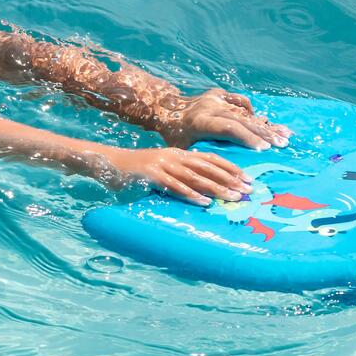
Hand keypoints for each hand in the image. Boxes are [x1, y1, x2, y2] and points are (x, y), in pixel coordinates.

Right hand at [101, 145, 253, 206]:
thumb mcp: (162, 167)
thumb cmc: (136, 170)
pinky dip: (191, 194)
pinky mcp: (152, 176)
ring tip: (233, 197)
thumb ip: (180, 174)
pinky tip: (204, 202)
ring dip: (217, 187)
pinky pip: (175, 186)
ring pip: (196, 177)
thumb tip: (202, 187)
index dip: (230, 168)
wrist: (107, 162)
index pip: (211, 158)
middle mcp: (174, 156)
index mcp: (179, 153)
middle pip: (208, 167)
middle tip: (248, 190)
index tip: (247, 178)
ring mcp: (163, 165)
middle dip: (230, 179)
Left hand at [155, 88, 290, 151]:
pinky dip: (254, 114)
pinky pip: (241, 103)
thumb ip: (201, 159)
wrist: (165, 108)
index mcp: (201, 122)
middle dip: (265, 133)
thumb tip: (218, 181)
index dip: (248, 138)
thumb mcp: (183, 150)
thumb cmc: (174, 136)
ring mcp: (216, 98)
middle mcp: (211, 107)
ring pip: (246, 112)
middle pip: (243, 120)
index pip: (229, 128)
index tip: (265, 149)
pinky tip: (266, 123)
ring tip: (284, 134)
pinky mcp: (220, 94)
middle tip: (283, 144)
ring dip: (265, 124)